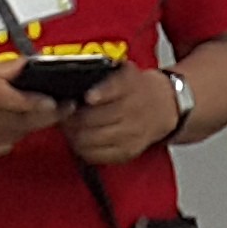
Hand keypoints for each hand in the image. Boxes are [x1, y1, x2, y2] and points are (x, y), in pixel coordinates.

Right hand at [0, 56, 66, 161]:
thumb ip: (0, 70)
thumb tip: (29, 65)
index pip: (14, 100)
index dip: (38, 101)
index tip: (56, 97)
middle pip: (21, 120)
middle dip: (47, 114)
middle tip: (65, 106)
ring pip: (15, 134)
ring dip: (33, 125)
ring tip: (47, 113)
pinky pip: (2, 145)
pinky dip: (13, 135)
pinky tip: (17, 125)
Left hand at [65, 62, 182, 165]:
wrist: (163, 107)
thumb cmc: (136, 88)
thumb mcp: (124, 71)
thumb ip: (103, 75)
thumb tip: (72, 81)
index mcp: (130, 86)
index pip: (114, 89)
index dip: (99, 94)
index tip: (87, 97)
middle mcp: (133, 112)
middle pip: (95, 119)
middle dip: (73, 118)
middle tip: (63, 114)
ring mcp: (130, 135)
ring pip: (91, 139)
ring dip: (74, 134)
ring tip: (68, 127)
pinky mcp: (127, 152)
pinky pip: (97, 156)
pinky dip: (83, 149)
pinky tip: (79, 140)